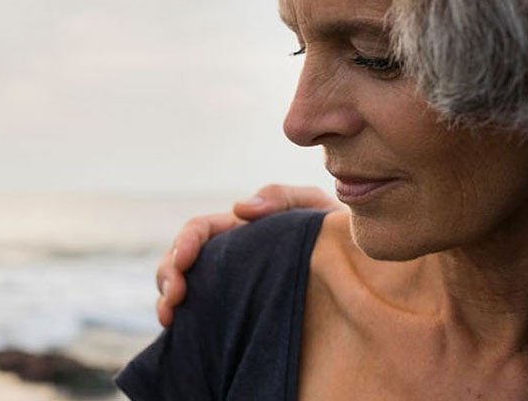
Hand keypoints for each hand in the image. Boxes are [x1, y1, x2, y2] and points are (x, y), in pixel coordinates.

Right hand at [155, 184, 339, 325]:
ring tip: (170, 316)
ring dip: (167, 298)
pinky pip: (202, 314)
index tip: (184, 261)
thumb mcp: (312, 206)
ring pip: (184, 287)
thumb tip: (239, 207)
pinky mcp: (237, 310)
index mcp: (239, 228)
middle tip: (175, 297)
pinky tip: (178, 331)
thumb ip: (282, 196)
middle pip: (181, 260)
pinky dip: (183, 320)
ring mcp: (229, 284)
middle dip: (169, 274)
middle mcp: (228, 255)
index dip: (185, 242)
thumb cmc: (332, 232)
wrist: (359, 269)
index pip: (200, 229)